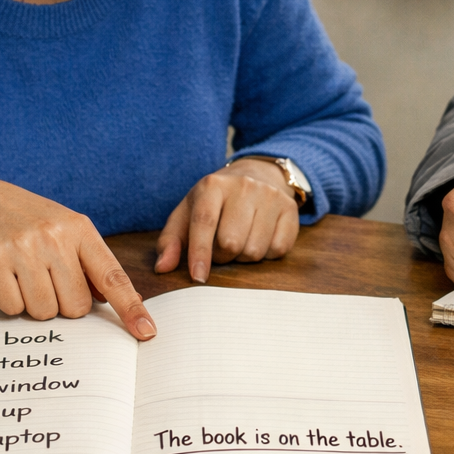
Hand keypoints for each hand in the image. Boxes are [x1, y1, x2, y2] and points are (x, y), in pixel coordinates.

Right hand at [0, 174, 156, 338]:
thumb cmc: (26, 220)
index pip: (112, 276)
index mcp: (80, 229)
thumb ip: (89, 263)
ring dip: (34, 305)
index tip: (146, 331)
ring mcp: (23, 248)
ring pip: (44, 311)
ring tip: (24, 276)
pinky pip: (12, 308)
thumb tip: (110, 300)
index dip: (130, 307)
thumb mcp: (65, 230)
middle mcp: (55, 237)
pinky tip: (5, 278)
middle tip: (46, 281)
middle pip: (76, 306)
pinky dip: (10, 302)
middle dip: (63, 305)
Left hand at [154, 158, 300, 281]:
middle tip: (221, 248)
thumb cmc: (215, 203)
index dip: (200, 253)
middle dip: (222, 256)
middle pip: (231, 243)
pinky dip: (266, 254)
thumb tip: (163, 267)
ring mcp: (270, 196)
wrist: (257, 176)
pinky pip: (277, 249)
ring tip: (241, 241)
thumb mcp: (188, 213)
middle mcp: (243, 186)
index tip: (198, 277)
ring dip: (244, 257)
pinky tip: (260, 238)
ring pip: (254, 250)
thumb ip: (171, 241)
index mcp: (212, 185)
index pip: (204, 223)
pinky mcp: (290, 209)